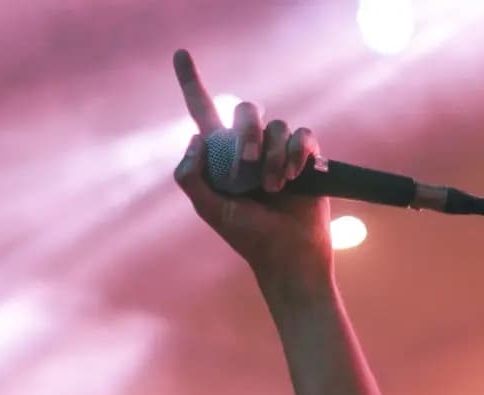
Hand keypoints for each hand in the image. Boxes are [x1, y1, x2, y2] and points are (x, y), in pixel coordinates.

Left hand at [172, 49, 332, 285]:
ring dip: (272, 158)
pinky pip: (302, 134)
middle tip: (246, 170)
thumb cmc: (248, 237)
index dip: (191, 82)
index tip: (179, 53)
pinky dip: (295, 155)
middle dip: (247, 136)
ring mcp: (277, 149)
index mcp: (221, 156)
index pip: (204, 110)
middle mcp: (249, 147)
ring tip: (274, 188)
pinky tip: (293, 178)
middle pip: (246, 110)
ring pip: (276, 125)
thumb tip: (195, 139)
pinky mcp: (304, 155)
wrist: (287, 254)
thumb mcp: (212, 211)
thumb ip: (192, 178)